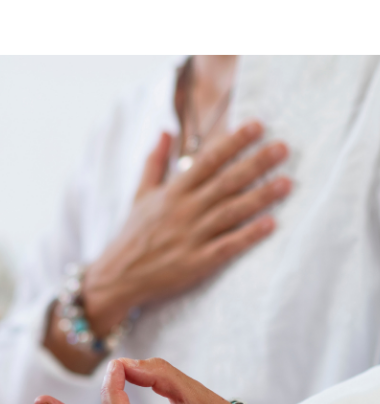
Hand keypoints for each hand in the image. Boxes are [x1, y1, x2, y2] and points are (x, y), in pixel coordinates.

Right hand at [82, 122, 289, 335]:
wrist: (116, 278)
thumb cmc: (132, 236)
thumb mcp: (140, 196)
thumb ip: (155, 162)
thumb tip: (164, 132)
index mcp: (172, 193)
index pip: (208, 161)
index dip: (233, 142)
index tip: (258, 126)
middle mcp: (183, 212)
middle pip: (226, 182)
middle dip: (256, 163)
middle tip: (283, 148)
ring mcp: (191, 237)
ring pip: (231, 212)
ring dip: (261, 197)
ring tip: (287, 183)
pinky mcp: (196, 263)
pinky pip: (227, 246)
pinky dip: (249, 235)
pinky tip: (271, 224)